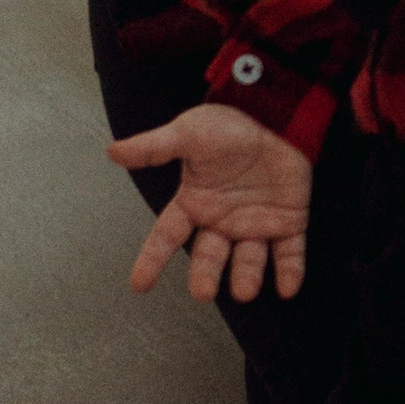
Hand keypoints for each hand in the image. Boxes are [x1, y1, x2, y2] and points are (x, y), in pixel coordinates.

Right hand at [108, 103, 314, 305]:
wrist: (278, 111)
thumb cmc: (232, 122)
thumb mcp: (189, 133)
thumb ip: (153, 147)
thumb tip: (114, 151)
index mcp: (196, 202)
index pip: (167, 236)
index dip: (153, 260)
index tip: (139, 285)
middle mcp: (223, 218)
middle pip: (209, 256)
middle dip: (206, 275)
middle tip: (203, 292)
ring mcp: (256, 222)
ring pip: (249, 259)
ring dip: (247, 276)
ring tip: (244, 291)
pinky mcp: (289, 219)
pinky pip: (290, 251)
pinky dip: (290, 271)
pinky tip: (288, 288)